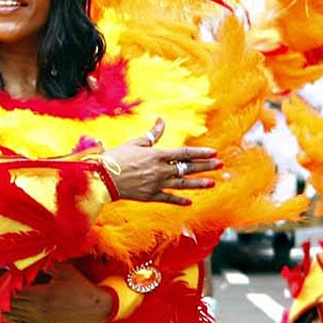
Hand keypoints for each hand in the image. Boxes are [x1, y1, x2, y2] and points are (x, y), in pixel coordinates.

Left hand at [4, 266, 116, 322]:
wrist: (96, 307)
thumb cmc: (81, 285)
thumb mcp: (64, 270)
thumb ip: (44, 264)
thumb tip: (25, 257)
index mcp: (42, 295)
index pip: (11, 292)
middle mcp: (38, 308)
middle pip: (7, 304)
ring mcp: (40, 317)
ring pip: (12, 312)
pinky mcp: (43, 321)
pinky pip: (21, 317)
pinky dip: (8, 314)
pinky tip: (0, 312)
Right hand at [102, 119, 221, 204]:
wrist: (101, 177)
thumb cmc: (116, 157)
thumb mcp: (136, 143)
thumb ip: (152, 135)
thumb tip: (161, 121)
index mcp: (158, 155)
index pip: (185, 153)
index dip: (200, 153)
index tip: (214, 152)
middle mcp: (160, 170)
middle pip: (188, 168)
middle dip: (206, 166)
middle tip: (220, 165)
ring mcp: (157, 184)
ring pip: (183, 184)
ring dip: (199, 184)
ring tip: (213, 183)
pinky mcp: (150, 196)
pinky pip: (168, 198)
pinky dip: (179, 200)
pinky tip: (190, 201)